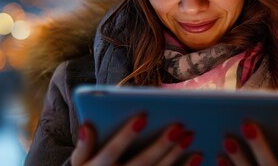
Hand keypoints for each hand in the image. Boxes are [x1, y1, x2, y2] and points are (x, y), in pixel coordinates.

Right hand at [71, 114, 202, 165]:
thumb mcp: (80, 161)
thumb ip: (83, 145)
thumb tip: (86, 126)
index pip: (112, 151)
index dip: (126, 135)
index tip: (142, 117)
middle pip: (141, 163)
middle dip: (160, 145)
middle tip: (178, 126)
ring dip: (175, 156)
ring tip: (189, 136)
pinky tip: (197, 157)